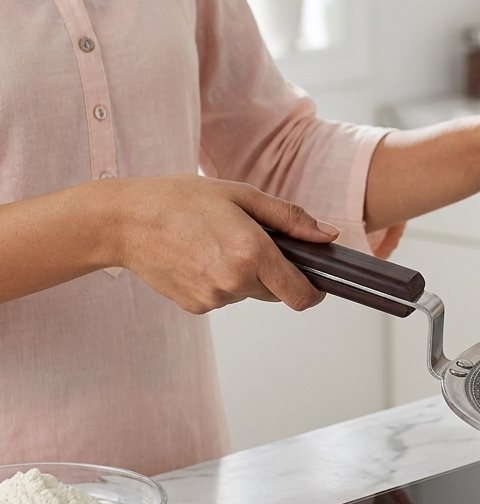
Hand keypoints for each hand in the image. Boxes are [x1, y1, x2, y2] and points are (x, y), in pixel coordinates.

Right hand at [112, 175, 339, 313]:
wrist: (126, 221)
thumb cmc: (183, 200)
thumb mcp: (243, 196)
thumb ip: (291, 218)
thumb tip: (327, 236)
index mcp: (252, 253)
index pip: (301, 295)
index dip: (314, 291)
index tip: (316, 281)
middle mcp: (234, 282)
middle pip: (277, 292)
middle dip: (275, 272)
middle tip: (250, 240)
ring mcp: (213, 298)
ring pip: (249, 292)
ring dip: (245, 274)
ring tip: (216, 242)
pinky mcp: (195, 307)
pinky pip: (224, 297)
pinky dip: (222, 280)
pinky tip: (200, 256)